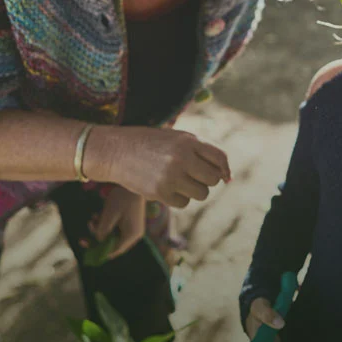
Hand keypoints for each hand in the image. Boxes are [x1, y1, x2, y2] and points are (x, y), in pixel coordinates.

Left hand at [83, 185, 145, 258]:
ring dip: (100, 229)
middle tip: (82, 239)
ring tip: (91, 219)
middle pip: (112, 244)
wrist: (134, 181)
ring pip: (112, 235)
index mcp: (131, 236)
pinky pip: (115, 228)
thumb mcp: (109, 215)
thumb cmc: (122, 198)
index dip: (100, 253)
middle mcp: (133, 235)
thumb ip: (102, 230)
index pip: (115, 251)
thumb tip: (97, 241)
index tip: (87, 253)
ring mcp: (132, 228)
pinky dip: (105, 224)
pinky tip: (97, 215)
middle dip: (97, 239)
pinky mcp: (129, 221)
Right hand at [87, 126, 230, 208]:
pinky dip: (178, 198)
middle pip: (213, 179)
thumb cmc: (150, 143)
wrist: (115, 151)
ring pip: (201, 194)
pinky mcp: (159, 192)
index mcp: (188, 141)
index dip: (224, 169)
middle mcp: (181, 158)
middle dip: (206, 180)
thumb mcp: (176, 138)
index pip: (220, 158)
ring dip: (194, 190)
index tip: (223, 176)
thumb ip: (201, 151)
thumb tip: (227, 177)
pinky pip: (184, 203)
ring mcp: (170, 176)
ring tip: (179, 181)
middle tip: (193, 176)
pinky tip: (166, 188)